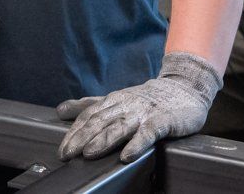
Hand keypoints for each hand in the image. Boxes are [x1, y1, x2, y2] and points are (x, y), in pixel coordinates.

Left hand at [56, 52, 220, 162]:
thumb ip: (89, 105)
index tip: (62, 149)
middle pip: (100, 121)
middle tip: (67, 153)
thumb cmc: (146, 98)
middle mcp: (125, 105)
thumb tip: (60, 110)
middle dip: (81, 138)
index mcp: (113, 100)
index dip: (74, 132)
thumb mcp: (116, 99)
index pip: (89, 115)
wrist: (183, 88)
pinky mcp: (162, 121)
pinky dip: (136, 144)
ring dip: (103, 140)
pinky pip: (148, 133)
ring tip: (89, 153)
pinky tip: (127, 155)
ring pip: (120, 126)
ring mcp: (143, 112)